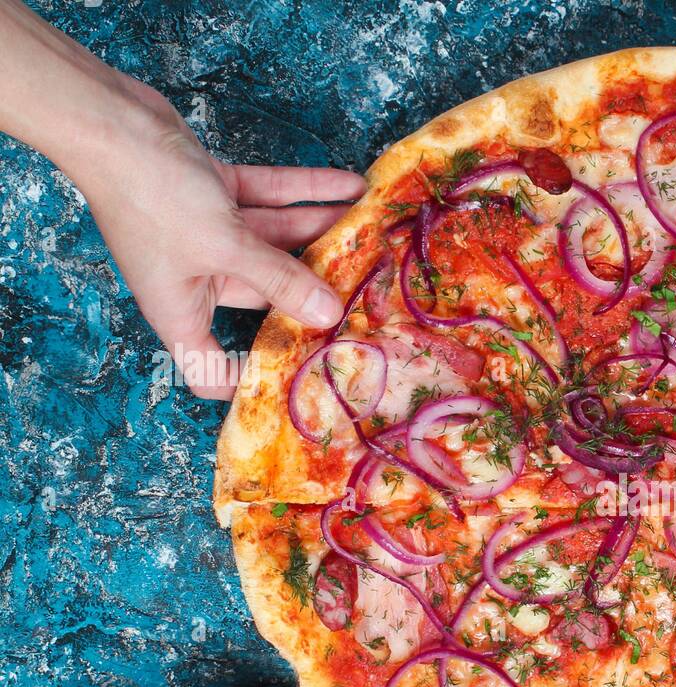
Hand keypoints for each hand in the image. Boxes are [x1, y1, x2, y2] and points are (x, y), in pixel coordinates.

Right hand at [78, 79, 364, 398]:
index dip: (249, 381)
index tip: (298, 379)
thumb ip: (280, 280)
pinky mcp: (215, 193)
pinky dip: (306, 193)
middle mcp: (196, 279)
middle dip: (313, 292)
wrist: (107, 119)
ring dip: (322, 232)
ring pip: (276, 243)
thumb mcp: (224, 245)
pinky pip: (269, 199)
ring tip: (371, 229)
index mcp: (182, 312)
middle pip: (266, 299)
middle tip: (366, 294)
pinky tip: (351, 186)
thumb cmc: (149, 195)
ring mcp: (207, 235)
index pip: (212, 371)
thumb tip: (327, 314)